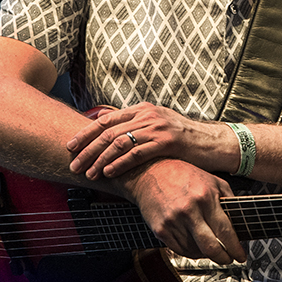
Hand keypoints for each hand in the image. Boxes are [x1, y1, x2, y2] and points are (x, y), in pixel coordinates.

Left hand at [67, 102, 233, 179]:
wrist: (211, 142)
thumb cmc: (182, 138)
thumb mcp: (156, 124)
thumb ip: (132, 124)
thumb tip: (104, 124)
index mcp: (142, 109)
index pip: (106, 120)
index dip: (86, 133)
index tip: (70, 146)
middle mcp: (147, 115)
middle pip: (108, 131)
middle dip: (87, 149)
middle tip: (73, 163)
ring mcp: (157, 127)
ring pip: (119, 143)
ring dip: (99, 159)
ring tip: (88, 173)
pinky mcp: (167, 142)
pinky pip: (137, 153)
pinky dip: (119, 163)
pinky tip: (108, 172)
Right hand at [120, 158, 246, 263]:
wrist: (149, 173)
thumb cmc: (182, 174)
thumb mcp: (212, 179)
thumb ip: (228, 198)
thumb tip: (239, 220)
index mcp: (205, 197)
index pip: (225, 231)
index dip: (235, 248)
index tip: (241, 256)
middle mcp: (189, 211)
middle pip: (211, 248)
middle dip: (223, 258)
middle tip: (228, 259)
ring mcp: (173, 222)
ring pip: (195, 252)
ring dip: (205, 253)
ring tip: (209, 246)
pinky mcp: (160, 230)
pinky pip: (180, 250)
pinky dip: (190, 251)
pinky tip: (195, 244)